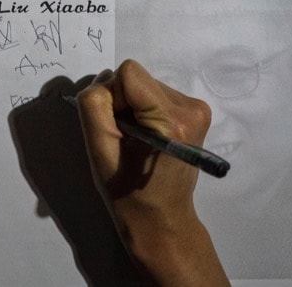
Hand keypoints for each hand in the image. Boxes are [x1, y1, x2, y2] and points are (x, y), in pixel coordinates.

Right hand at [76, 60, 226, 286]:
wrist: (162, 218)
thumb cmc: (128, 191)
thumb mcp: (99, 150)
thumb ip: (94, 107)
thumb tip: (103, 82)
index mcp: (171, 120)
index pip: (128, 73)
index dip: (113, 97)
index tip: (115, 127)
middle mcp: (191, 108)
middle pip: (138, 78)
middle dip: (122, 102)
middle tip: (123, 137)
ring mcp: (197, 109)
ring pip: (145, 85)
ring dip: (133, 107)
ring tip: (135, 140)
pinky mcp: (196, 111)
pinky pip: (156, 94)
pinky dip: (145, 110)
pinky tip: (147, 136)